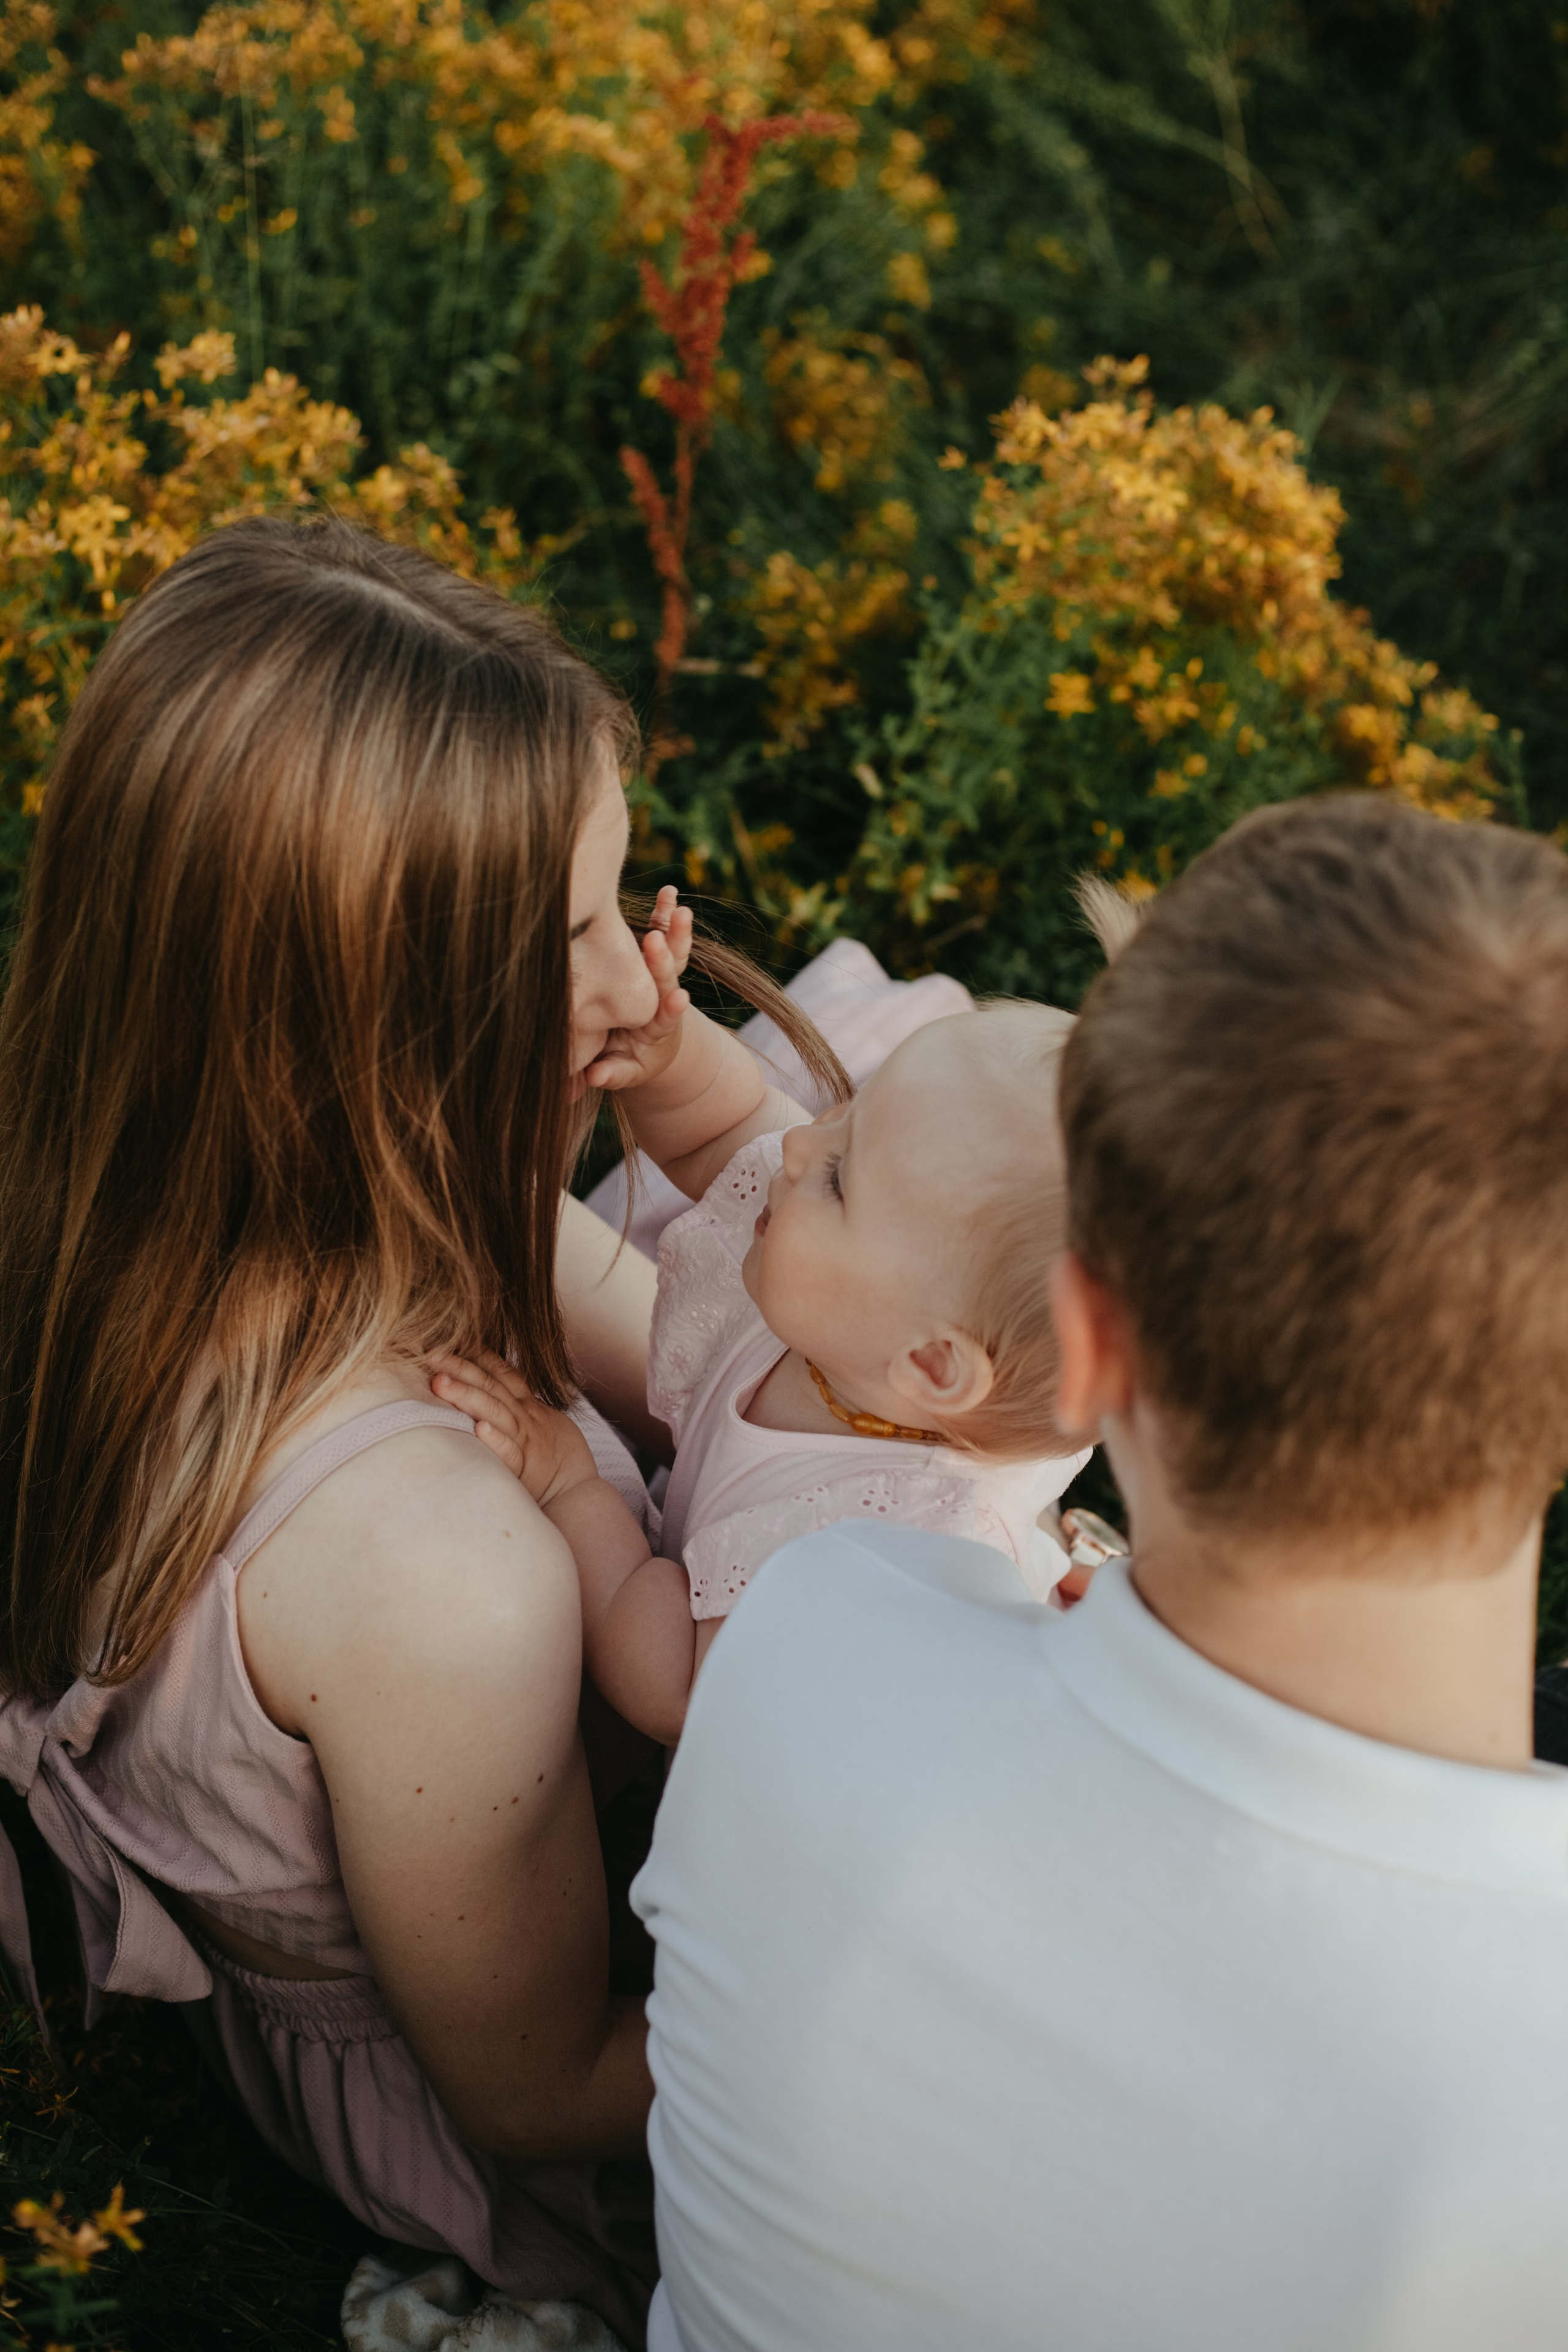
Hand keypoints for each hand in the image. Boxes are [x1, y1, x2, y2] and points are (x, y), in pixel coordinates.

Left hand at [430, 1348, 595, 1506]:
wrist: (579, 1492)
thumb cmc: (556, 1460)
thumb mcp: (542, 1423)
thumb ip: (517, 1408)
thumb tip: (487, 1399)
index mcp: (527, 1406)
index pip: (501, 1372)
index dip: (479, 1353)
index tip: (455, 1336)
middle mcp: (524, 1418)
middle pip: (489, 1386)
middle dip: (460, 1368)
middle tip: (432, 1355)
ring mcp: (524, 1440)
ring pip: (493, 1412)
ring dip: (466, 1396)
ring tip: (440, 1383)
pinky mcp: (524, 1469)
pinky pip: (509, 1453)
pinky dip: (496, 1440)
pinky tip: (479, 1429)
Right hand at [583, 885, 693, 1093]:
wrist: (645, 1041)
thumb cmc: (625, 1060)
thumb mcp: (621, 1072)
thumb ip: (610, 1074)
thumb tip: (593, 1079)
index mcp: (656, 1029)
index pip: (664, 1019)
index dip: (671, 1009)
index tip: (679, 999)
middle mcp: (662, 999)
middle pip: (667, 979)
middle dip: (663, 960)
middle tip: (658, 941)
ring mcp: (661, 975)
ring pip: (673, 952)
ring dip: (675, 930)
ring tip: (680, 909)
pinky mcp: (656, 956)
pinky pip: (662, 931)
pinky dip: (665, 912)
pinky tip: (669, 891)